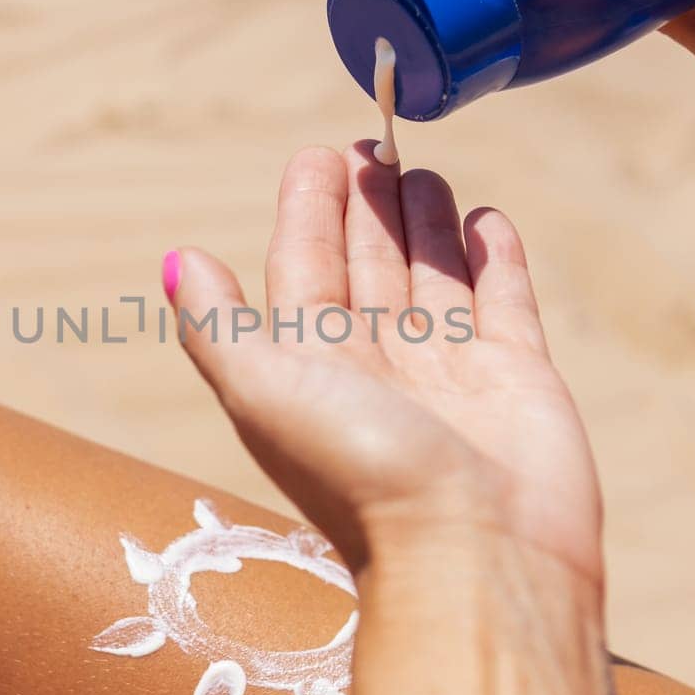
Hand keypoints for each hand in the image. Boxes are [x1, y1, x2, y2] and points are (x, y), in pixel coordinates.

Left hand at [165, 143, 601, 582]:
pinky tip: (484, 219)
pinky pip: (502, 299)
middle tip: (376, 140)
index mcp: (314, 364)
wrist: (475, 555)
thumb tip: (177, 261)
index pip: (305, 267)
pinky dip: (492, 257)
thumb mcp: (262, 391)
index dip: (307, 210)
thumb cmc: (359, 470)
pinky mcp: (517, 376)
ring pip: (432, 274)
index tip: (320, 155)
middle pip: (368, 263)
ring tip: (423, 171)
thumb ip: (218, 325)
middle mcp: (378, 364)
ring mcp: (450, 370)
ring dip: (424, 222)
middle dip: (368, 203)